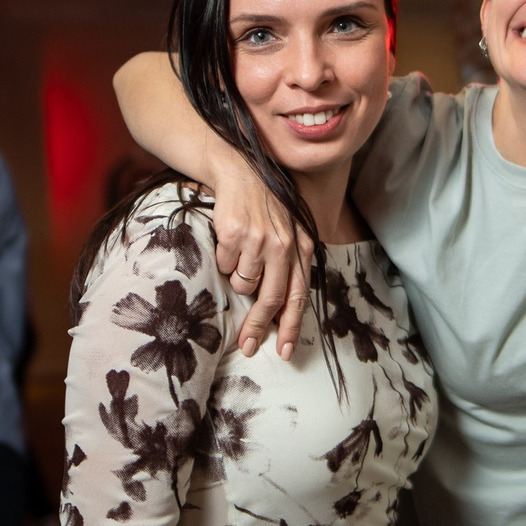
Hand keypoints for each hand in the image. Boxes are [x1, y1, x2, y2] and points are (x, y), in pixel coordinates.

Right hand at [207, 161, 313, 360]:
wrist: (241, 172)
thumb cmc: (265, 209)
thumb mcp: (289, 235)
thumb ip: (289, 269)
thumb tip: (280, 314)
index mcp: (302, 248)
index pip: (299, 296)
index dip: (291, 328)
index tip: (285, 352)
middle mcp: (284, 245)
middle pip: (271, 299)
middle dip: (258, 326)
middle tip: (248, 345)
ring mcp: (259, 239)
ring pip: (244, 284)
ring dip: (238, 279)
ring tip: (239, 258)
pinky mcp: (235, 233)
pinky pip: (225, 265)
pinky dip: (224, 260)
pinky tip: (229, 242)